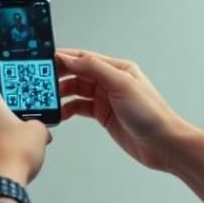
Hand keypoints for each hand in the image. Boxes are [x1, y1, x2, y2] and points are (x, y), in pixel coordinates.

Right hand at [55, 48, 192, 172]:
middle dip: (58, 77)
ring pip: (76, 91)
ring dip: (61, 94)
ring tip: (47, 100)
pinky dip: (68, 109)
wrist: (164, 144)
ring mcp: (106, 98)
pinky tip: (60, 114)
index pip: (83, 58)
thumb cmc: (151, 113)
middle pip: (77, 73)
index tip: (43, 61)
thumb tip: (70, 58)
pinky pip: (80, 108)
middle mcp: (110, 81)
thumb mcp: (121, 84)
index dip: (63, 58)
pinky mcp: (104, 115)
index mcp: (116, 68)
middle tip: (39, 83)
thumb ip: (94, 68)